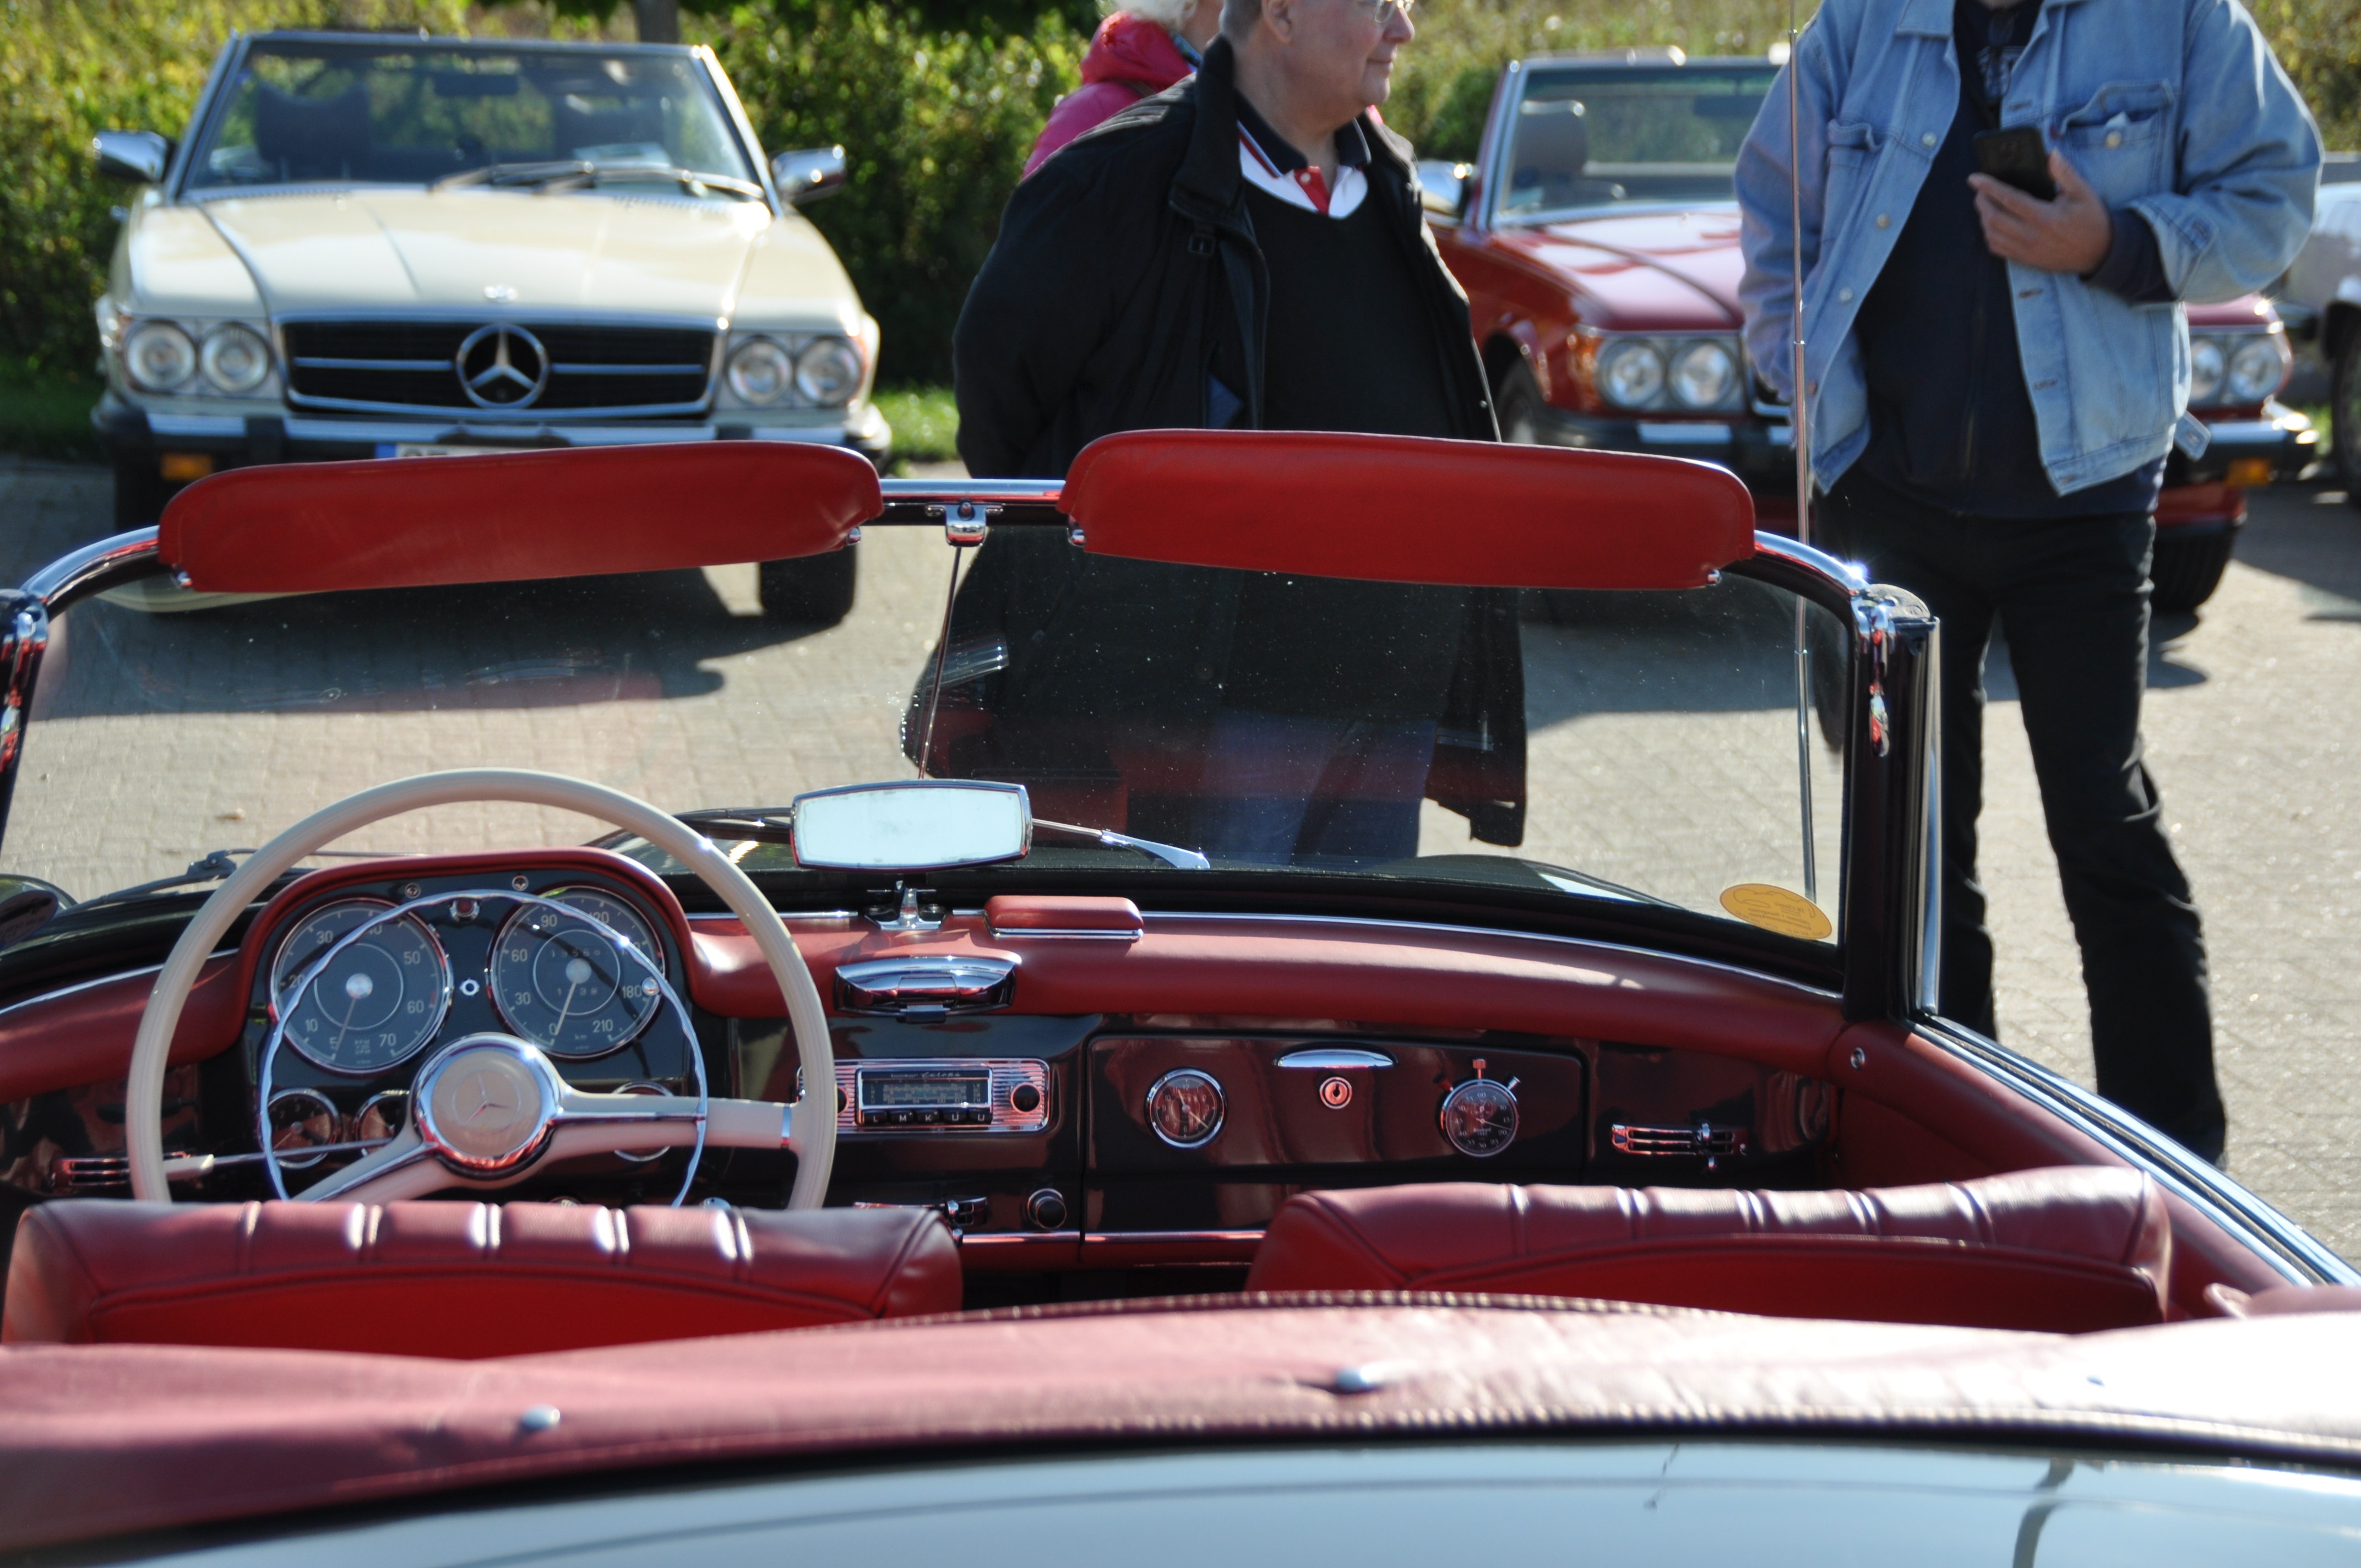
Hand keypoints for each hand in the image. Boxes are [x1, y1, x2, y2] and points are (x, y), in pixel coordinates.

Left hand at [1968, 150, 2111, 273]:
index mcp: (2045, 217)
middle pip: (1993, 218)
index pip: (2008, 199)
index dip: (1988, 186)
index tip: (1974, 178)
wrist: (2099, 252)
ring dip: (1983, 218)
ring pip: (1991, 235)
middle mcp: (2031, 235)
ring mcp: (2026, 250)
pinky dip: (1989, 234)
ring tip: (1986, 205)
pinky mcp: (2024, 259)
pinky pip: (1996, 249)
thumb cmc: (2090, 219)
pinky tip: (1993, 224)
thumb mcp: (2083, 192)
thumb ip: (2064, 173)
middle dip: (1981, 201)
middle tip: (1980, 191)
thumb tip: (2051, 153)